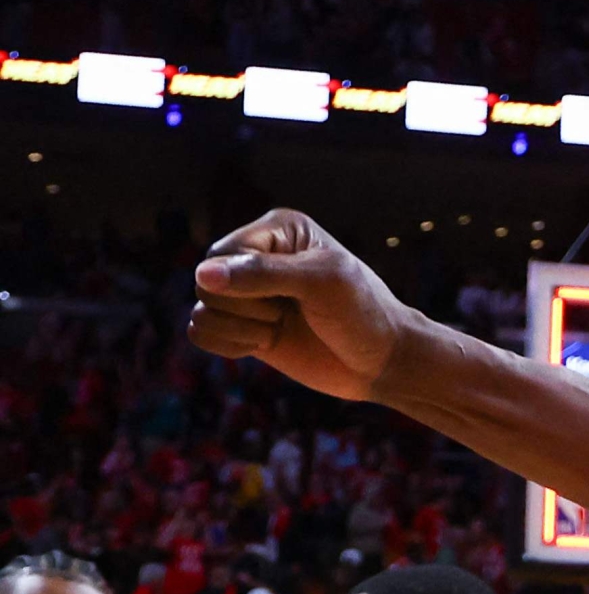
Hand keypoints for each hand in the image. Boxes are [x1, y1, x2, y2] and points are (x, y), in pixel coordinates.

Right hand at [189, 210, 425, 401]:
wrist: (383, 362)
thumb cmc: (363, 313)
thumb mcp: (321, 283)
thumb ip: (263, 273)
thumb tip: (202, 274)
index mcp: (277, 230)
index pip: (222, 253)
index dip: (244, 283)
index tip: (290, 295)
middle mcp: (257, 257)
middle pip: (204, 282)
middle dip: (245, 307)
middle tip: (287, 312)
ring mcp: (249, 294)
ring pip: (202, 310)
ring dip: (239, 329)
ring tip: (280, 328)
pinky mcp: (244, 326)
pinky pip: (201, 333)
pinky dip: (228, 344)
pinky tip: (263, 345)